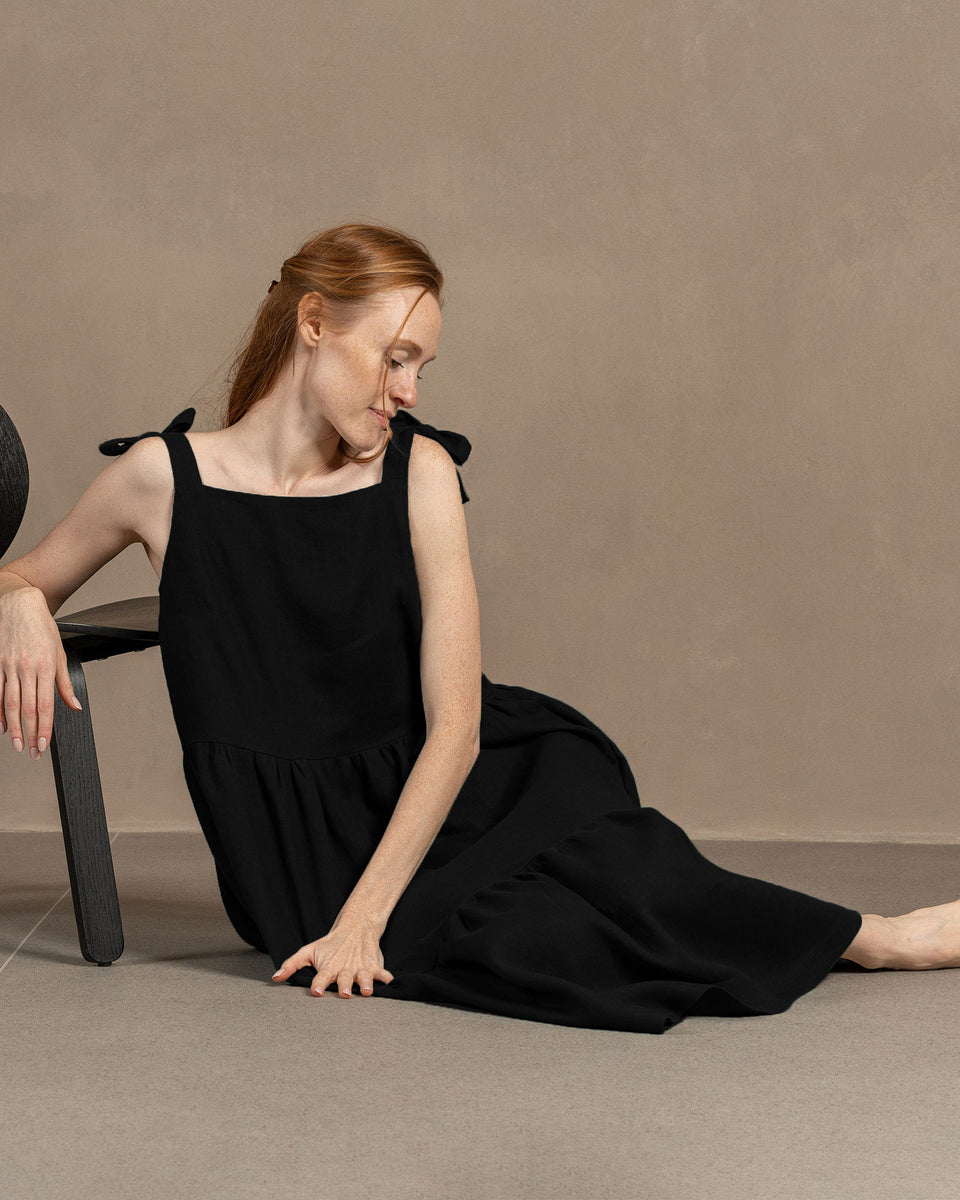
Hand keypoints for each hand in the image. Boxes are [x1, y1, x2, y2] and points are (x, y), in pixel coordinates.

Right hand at [0, 587, 82, 759]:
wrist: (19, 603)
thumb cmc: (41, 626)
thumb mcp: (59, 652)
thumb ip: (65, 682)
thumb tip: (75, 706)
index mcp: (45, 666)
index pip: (45, 705)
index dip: (45, 728)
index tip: (44, 745)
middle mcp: (26, 668)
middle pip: (27, 708)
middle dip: (30, 733)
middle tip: (32, 753)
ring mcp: (8, 665)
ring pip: (10, 703)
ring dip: (13, 727)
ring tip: (17, 744)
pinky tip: (0, 725)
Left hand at [270, 912, 394, 996]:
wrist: (355, 927)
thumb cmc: (329, 945)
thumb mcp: (309, 951)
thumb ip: (292, 965)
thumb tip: (274, 978)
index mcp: (329, 967)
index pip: (322, 976)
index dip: (319, 984)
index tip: (316, 991)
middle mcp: (345, 968)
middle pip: (345, 979)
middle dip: (345, 986)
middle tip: (344, 994)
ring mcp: (360, 967)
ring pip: (365, 977)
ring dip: (366, 983)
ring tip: (367, 991)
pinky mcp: (374, 966)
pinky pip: (382, 973)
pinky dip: (386, 977)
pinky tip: (390, 982)